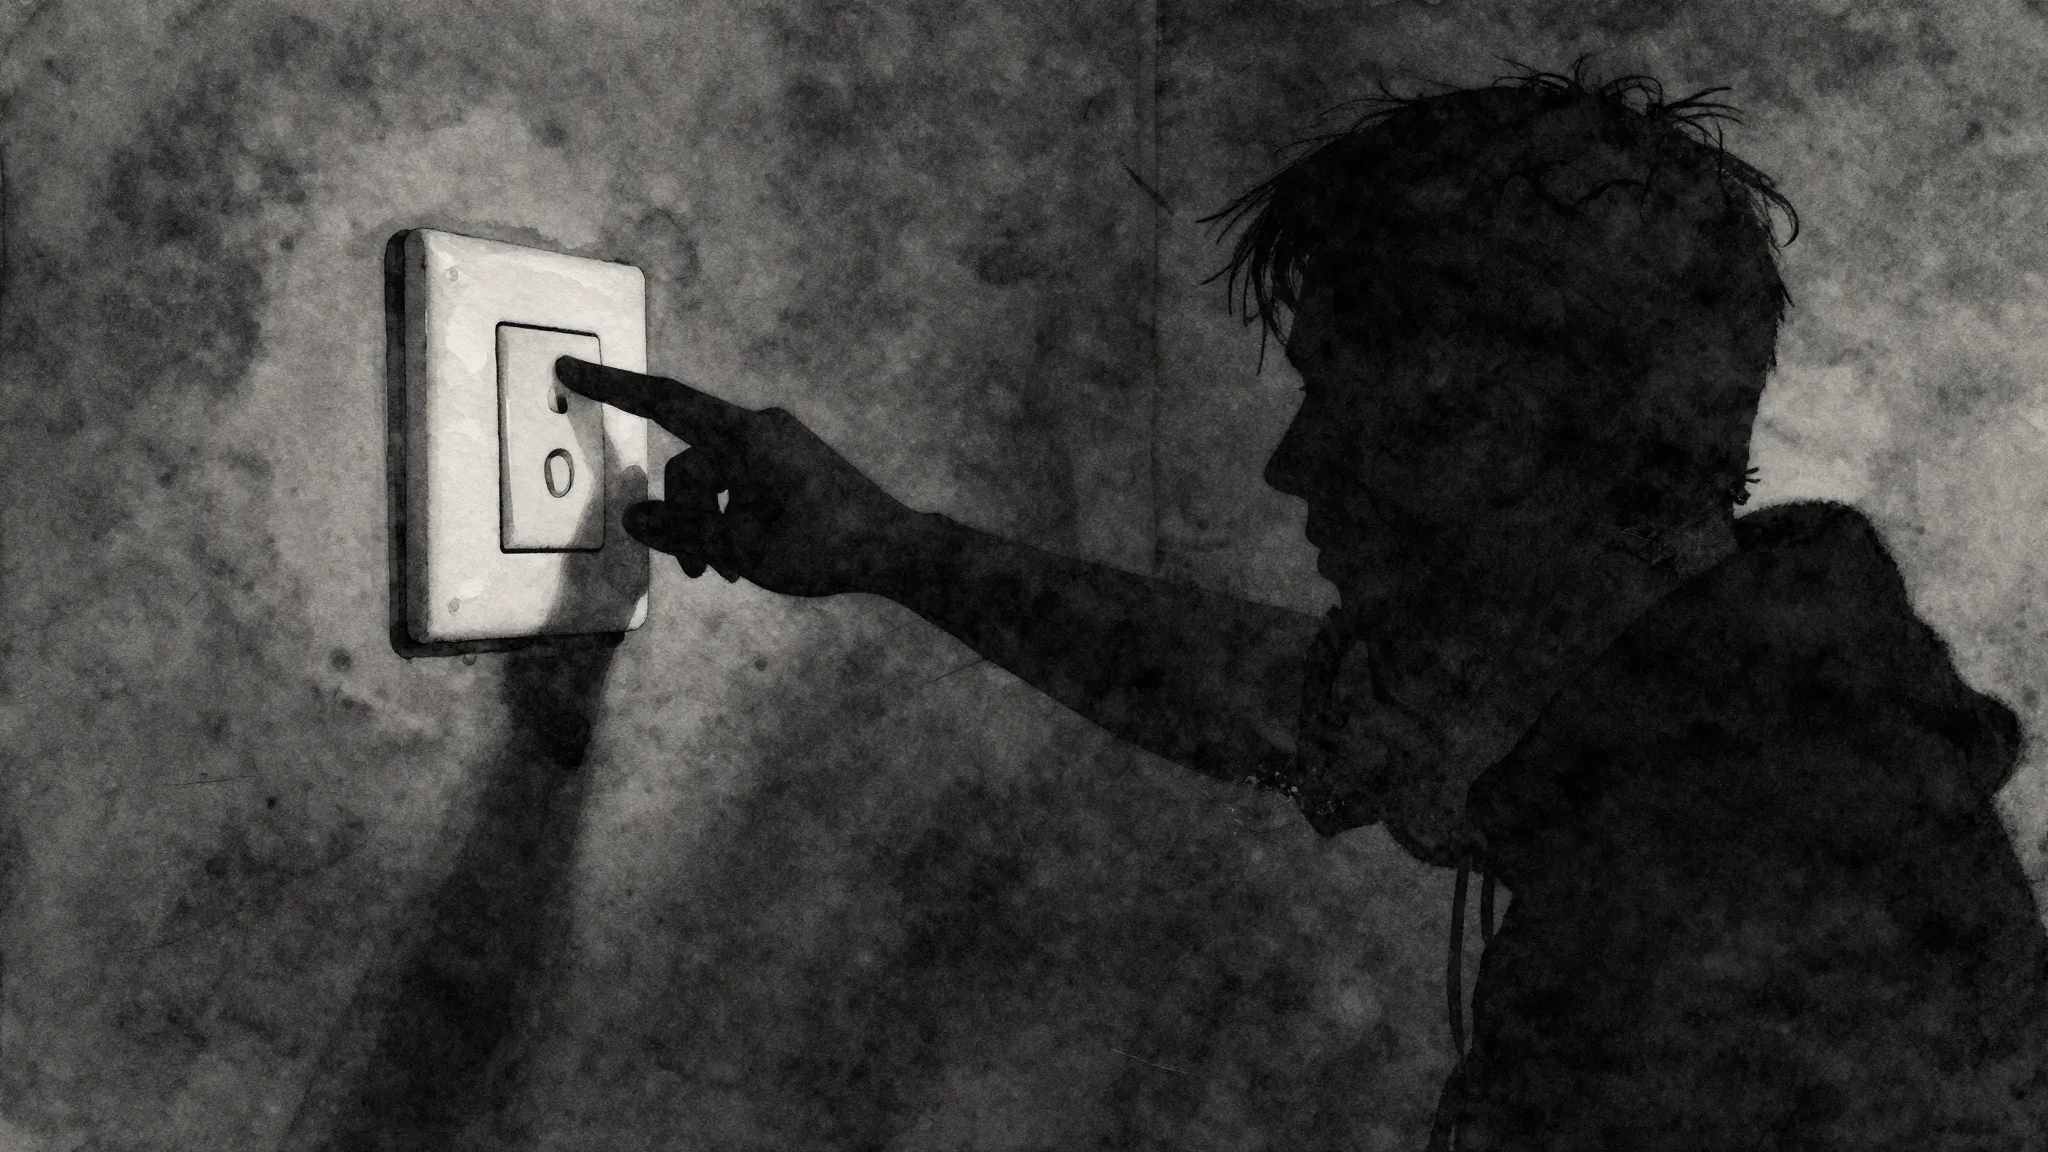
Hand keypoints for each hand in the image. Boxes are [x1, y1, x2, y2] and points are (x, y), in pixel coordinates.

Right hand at [554, 358, 924, 596]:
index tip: (570, 366)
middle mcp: (760, 429)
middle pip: (689, 465)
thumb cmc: (823, 547)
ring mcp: (777, 444)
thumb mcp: (741, 548)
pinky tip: (741, 560)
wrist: (895, 549)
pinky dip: (730, 518)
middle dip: (682, 517)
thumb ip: (682, 530)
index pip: (664, 401)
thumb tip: (634, 517)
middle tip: (694, 570)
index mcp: (747, 436)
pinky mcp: (789, 463)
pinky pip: (738, 482)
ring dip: (708, 526)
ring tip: (722, 572)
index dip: (613, 387)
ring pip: (713, 479)